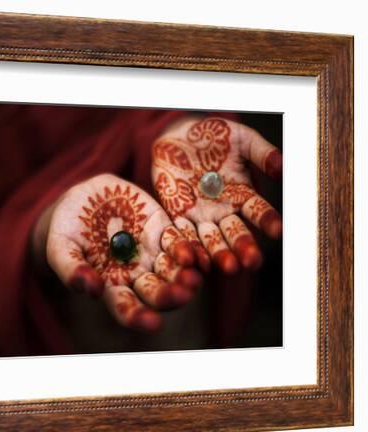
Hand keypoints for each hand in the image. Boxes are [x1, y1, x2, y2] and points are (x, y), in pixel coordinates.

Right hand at [33, 174, 201, 331]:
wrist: (82, 199)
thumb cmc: (67, 230)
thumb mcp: (60, 248)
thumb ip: (71, 270)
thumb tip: (91, 290)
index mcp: (111, 285)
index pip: (126, 307)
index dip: (138, 317)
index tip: (152, 323)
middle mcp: (136, 274)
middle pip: (157, 292)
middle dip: (170, 296)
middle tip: (181, 295)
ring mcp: (151, 252)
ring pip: (174, 269)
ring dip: (185, 275)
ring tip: (192, 277)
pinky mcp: (161, 228)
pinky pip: (178, 240)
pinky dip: (187, 248)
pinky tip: (193, 253)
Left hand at [152, 116, 282, 272]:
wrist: (177, 136)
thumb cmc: (213, 137)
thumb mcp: (240, 139)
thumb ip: (260, 152)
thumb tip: (281, 166)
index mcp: (243, 194)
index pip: (259, 211)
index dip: (267, 220)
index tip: (277, 230)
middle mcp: (224, 210)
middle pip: (236, 233)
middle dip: (244, 247)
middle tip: (252, 262)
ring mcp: (200, 215)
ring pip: (211, 239)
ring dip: (219, 253)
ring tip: (228, 266)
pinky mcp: (177, 215)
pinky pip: (183, 233)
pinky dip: (189, 245)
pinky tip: (195, 259)